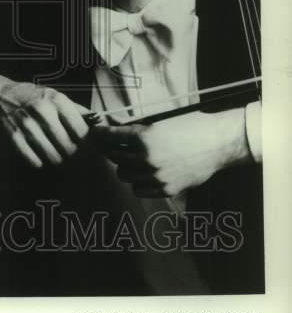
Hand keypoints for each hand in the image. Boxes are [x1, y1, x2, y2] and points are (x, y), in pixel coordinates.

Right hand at [0, 74, 88, 167]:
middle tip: (77, 162)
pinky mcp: (14, 136)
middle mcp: (43, 111)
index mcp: (57, 100)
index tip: (90, 151)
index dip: (88, 145)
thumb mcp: (55, 96)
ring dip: (58, 162)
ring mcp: (27, 124)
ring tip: (61, 161)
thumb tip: (100, 125)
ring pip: (52, 156)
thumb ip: (77, 110)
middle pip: (68, 146)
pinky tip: (41, 159)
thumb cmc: (31, 97)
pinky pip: (33, 160)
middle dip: (74, 158)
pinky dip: (39, 163)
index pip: (81, 130)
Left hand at [93, 107, 250, 197]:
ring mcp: (156, 176)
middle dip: (113, 151)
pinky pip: (139, 190)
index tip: (95, 133)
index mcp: (144, 138)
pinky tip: (142, 174)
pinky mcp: (166, 189)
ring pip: (124, 176)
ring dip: (125, 168)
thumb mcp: (160, 122)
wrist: (217, 143)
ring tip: (131, 161)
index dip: (101, 134)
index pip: (111, 137)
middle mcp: (147, 158)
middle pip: (115, 158)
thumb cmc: (191, 127)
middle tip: (114, 147)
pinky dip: (137, 182)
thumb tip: (116, 127)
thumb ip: (137, 129)